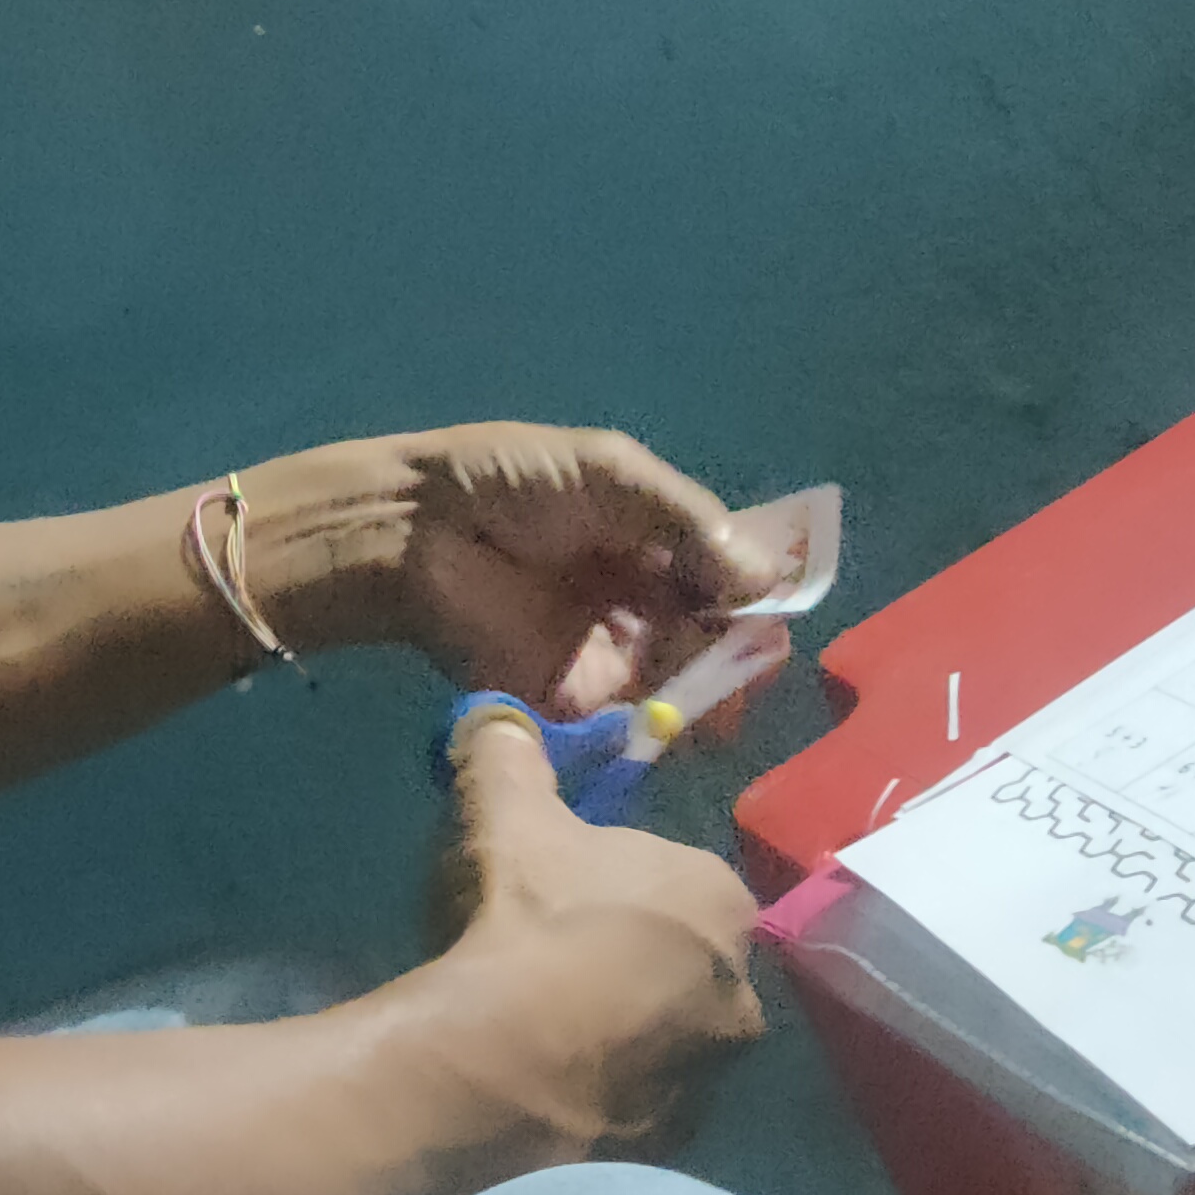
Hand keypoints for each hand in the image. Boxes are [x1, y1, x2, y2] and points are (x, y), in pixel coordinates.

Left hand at [251, 424, 781, 713]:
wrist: (419, 533)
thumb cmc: (511, 483)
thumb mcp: (612, 474)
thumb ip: (690, 521)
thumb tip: (769, 578)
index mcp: (660, 540)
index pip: (734, 573)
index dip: (761, 590)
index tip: (774, 602)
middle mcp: (648, 601)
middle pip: (723, 633)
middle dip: (746, 645)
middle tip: (753, 653)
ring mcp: (618, 655)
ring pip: (694, 680)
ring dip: (718, 684)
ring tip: (721, 680)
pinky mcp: (583, 702)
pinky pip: (642, 718)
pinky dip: (672, 720)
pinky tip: (687, 710)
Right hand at [420, 710, 765, 1152]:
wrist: (518, 1057)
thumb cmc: (536, 918)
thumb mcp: (512, 818)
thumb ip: (510, 758)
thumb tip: (496, 715)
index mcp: (720, 897)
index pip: (681, 881)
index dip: (619, 887)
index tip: (566, 899)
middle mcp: (742, 985)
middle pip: (683, 960)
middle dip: (632, 961)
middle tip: (555, 964)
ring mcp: (715, 1070)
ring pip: (670, 1034)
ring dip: (625, 1030)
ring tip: (547, 1029)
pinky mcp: (680, 1140)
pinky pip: (643, 1102)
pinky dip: (607, 1092)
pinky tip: (551, 1084)